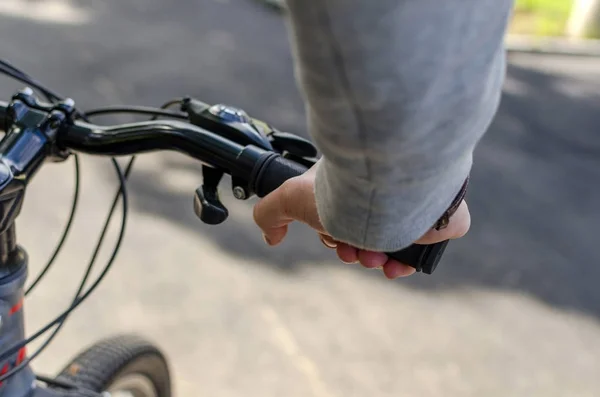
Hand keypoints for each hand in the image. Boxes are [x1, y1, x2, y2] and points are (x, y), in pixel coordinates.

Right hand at [252, 167, 470, 278]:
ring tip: (376, 258)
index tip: (334, 241)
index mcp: (353, 185)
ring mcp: (412, 202)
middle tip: (355, 252)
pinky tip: (398, 264)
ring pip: (395, 243)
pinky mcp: (441, 214)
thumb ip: (270, 213)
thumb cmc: (338, 188)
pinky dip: (411, 260)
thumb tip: (271, 237)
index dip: (335, 238)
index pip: (343, 219)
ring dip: (379, 259)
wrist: (384, 182)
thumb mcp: (290, 198)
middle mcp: (382, 192)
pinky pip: (429, 244)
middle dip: (356, 251)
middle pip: (367, 234)